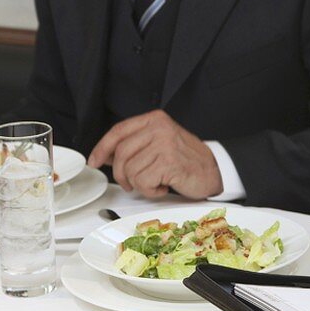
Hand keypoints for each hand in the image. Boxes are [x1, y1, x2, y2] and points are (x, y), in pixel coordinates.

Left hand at [87, 110, 222, 198]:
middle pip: (120, 154)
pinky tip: (164, 185)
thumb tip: (104, 155)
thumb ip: (135, 145)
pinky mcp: (168, 162)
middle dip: (121, 174)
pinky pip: (143, 182)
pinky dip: (151, 190)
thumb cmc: (186, 160)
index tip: (94, 161)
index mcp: (155, 120)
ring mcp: (164, 143)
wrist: (214, 171)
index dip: (102, 148)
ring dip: (141, 184)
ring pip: (130, 170)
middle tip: (133, 182)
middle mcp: (159, 128)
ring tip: (157, 180)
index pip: (118, 131)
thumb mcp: (159, 143)